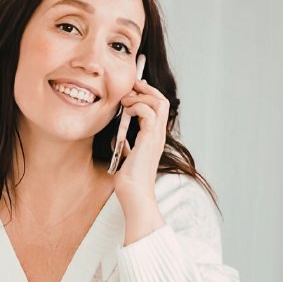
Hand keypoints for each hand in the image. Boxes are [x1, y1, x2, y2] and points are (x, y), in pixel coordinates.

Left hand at [112, 79, 169, 240]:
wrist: (134, 194)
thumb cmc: (130, 180)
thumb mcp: (127, 156)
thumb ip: (128, 145)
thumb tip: (121, 138)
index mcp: (154, 137)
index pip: (158, 108)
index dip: (146, 95)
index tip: (131, 90)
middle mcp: (158, 134)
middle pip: (162, 100)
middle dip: (146, 89)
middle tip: (130, 86)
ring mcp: (156, 136)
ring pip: (159, 102)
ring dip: (140, 96)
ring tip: (125, 100)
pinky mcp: (149, 139)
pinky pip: (148, 112)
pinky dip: (136, 106)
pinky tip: (126, 111)